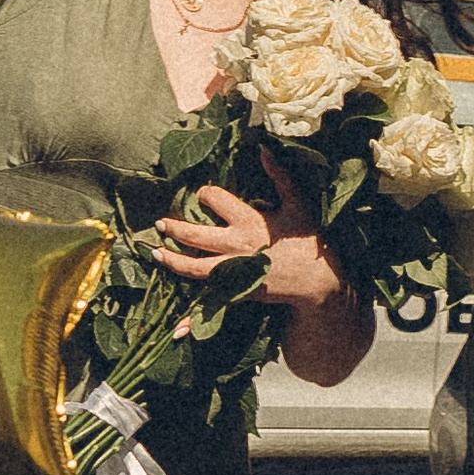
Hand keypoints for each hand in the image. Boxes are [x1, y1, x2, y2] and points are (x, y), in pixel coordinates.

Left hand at [154, 171, 344, 311]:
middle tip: (160, 223)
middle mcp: (236, 246)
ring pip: (194, 268)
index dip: (205, 193)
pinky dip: (192, 319)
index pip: (215, 199)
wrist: (317, 282)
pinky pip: (210, 304)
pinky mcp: (238, 293)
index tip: (202, 194)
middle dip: (174, 228)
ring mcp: (234, 271)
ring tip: (156, 253)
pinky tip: (176, 326)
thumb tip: (262, 148)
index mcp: (248, 221)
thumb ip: (280, 176)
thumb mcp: (296, 204)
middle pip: (195, 235)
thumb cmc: (306, 240)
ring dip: (172, 261)